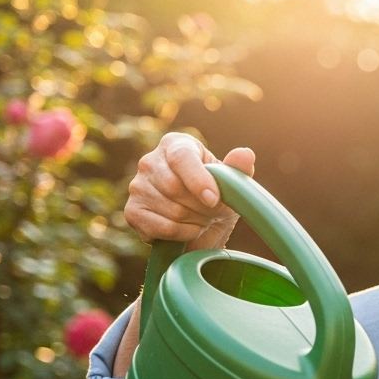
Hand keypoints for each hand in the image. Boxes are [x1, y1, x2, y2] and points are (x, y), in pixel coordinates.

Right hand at [124, 132, 254, 248]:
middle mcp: (150, 161)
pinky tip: (189, 229)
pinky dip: (183, 234)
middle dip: (201, 206)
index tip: (214, 200)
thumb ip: (239, 168)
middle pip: (174, 187)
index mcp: (175, 144)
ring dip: (195, 221)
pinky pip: (162, 228)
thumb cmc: (218, 196)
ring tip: (201, 218)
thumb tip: (245, 155)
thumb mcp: (233, 183)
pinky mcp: (133, 212)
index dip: (198, 180)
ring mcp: (137, 187)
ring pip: (171, 210)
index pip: (180, 157)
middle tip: (213, 211)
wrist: (204, 224)